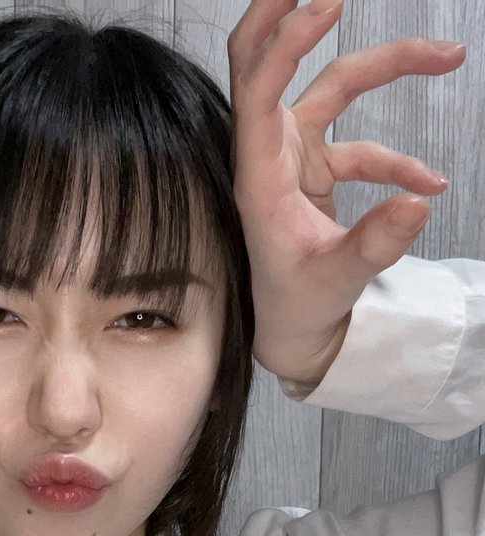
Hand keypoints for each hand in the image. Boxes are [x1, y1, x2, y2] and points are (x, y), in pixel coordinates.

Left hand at [227, 0, 465, 387]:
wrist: (292, 331)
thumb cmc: (295, 307)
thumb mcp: (335, 280)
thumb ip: (374, 244)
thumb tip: (418, 200)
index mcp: (258, 176)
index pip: (258, 90)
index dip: (284, 42)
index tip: (324, 5)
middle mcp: (269, 155)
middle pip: (269, 61)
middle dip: (290, 13)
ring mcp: (294, 157)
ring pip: (335, 87)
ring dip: (388, 67)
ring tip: (448, 56)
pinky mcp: (318, 169)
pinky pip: (364, 145)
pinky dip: (398, 160)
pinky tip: (430, 185)